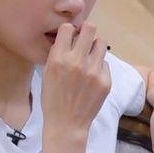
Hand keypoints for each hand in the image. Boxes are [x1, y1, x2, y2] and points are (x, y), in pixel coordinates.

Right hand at [41, 22, 111, 140]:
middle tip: (85, 38)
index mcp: (58, 59)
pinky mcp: (106, 81)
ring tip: (90, 58)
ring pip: (101, 43)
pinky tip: (92, 78)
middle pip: (90, 28)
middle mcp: (76, 62)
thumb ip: (58, 53)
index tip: (71, 35)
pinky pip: (105, 63)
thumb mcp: (47, 73)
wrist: (67, 124)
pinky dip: (99, 67)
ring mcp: (93, 71)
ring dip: (95, 47)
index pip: (67, 28)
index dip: (70, 30)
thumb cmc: (53, 99)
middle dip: (87, 30)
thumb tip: (71, 34)